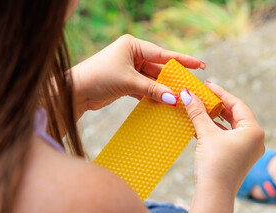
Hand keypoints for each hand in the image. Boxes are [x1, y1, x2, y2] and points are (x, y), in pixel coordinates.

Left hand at [72, 34, 204, 114]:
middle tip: (191, 86)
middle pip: (158, 68)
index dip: (182, 60)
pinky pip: (144, 89)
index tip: (200, 65)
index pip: (162, 54)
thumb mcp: (129, 81)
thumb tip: (174, 99)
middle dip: (173, 79)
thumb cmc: (99, 77)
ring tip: (180, 98)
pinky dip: (153, 96)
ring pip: (152, 80)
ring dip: (163, 90)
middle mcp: (132, 55)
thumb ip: (152, 90)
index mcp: (133, 45)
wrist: (75, 92)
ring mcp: (129, 69)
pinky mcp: (125, 83)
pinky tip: (164, 103)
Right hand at [180, 82, 264, 193]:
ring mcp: (247, 149)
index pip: (237, 104)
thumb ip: (197, 112)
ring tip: (199, 108)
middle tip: (202, 96)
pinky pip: (227, 137)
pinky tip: (200, 126)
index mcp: (254, 130)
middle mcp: (254, 139)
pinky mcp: (238, 157)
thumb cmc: (215, 164)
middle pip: (234, 115)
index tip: (207, 85)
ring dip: (214, 118)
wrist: (215, 194)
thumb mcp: (206, 134)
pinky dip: (214, 130)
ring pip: (229, 127)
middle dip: (217, 105)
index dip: (220, 93)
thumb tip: (186, 94)